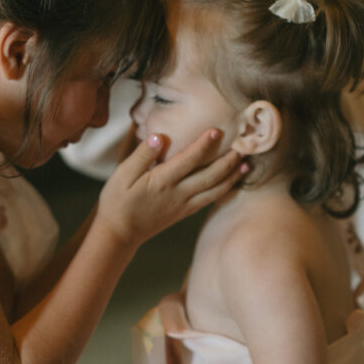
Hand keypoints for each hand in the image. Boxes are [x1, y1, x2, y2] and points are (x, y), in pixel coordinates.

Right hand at [97, 129, 244, 246]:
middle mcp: (177, 194)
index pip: (189, 160)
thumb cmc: (117, 201)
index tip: (217, 130)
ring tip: (246, 164)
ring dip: (231, 177)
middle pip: (210, 176)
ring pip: (214, 190)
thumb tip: (158, 137)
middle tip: (243, 146)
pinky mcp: (183, 212)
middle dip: (228, 161)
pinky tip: (230, 183)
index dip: (204, 145)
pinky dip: (223, 190)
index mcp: (162, 181)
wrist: (119, 233)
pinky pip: (208, 200)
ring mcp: (183, 205)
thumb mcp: (122, 175)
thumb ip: (141, 155)